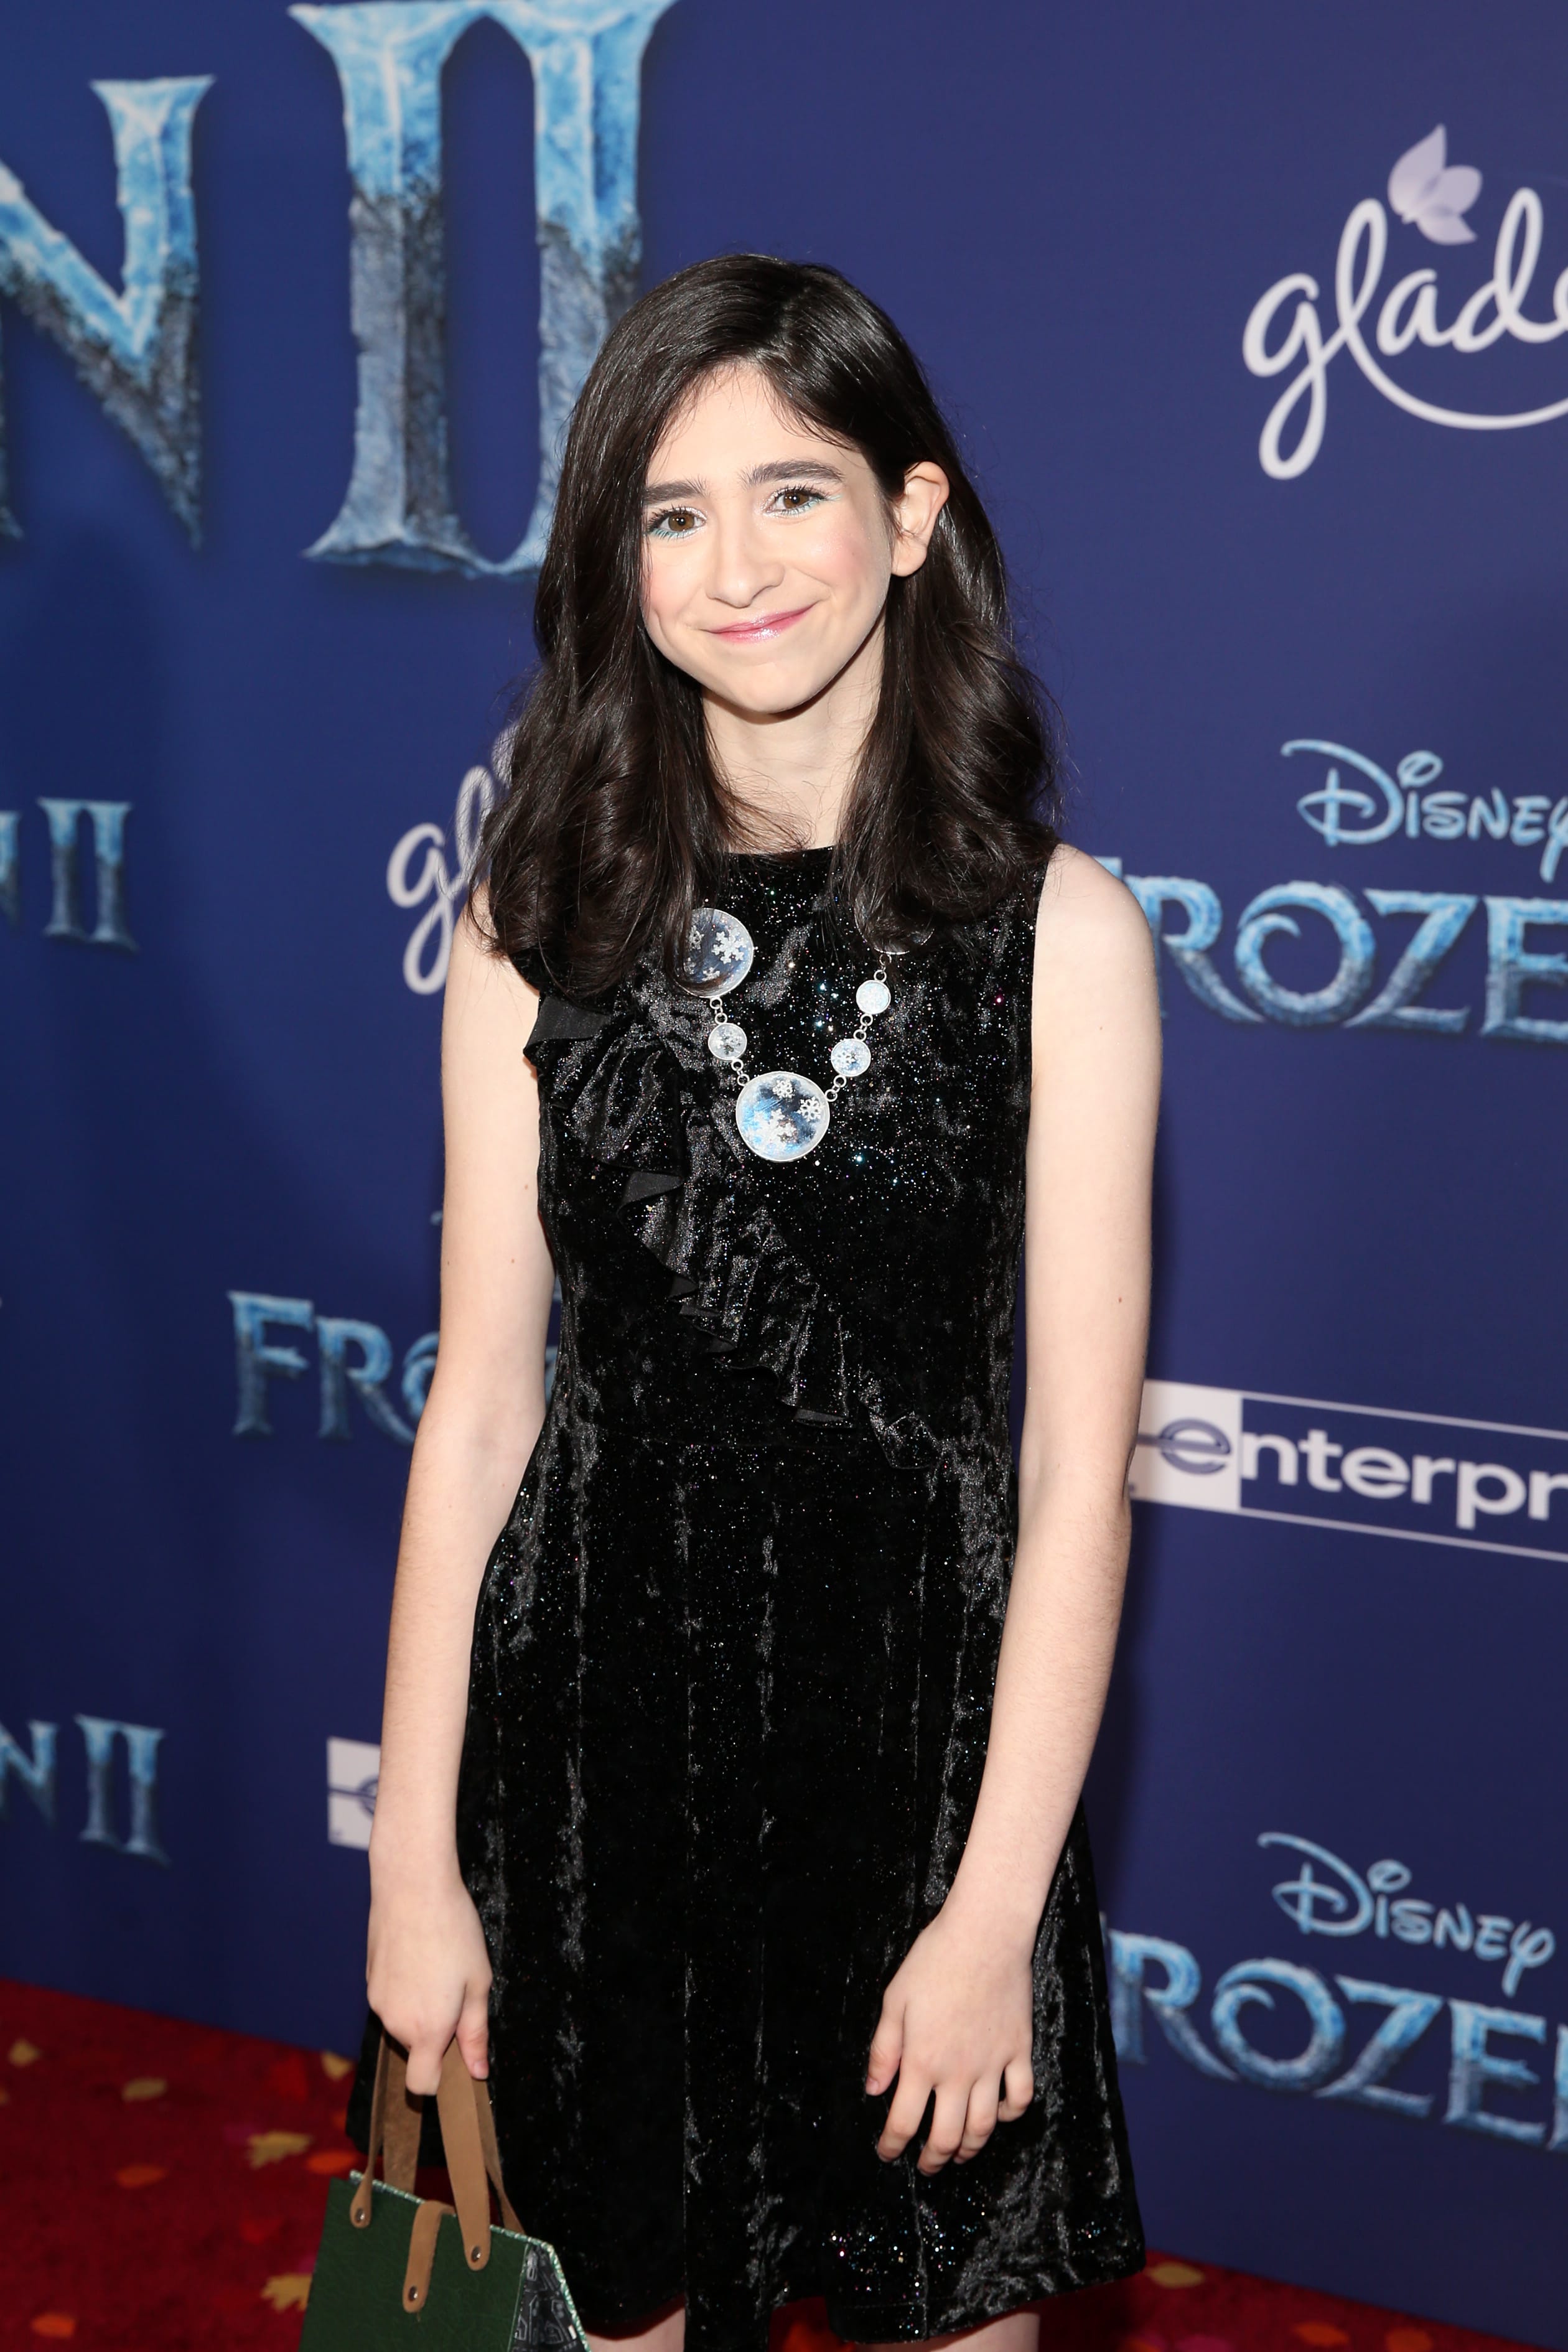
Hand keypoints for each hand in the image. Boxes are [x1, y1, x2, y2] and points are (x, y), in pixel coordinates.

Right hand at [366, 1862, 491, 2095]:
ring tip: (439, 1967)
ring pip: (403, 2022)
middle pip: (416, 2049)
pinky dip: (405, 1989)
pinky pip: (391, 2000)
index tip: (457, 2056)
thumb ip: (476, 2032)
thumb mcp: (478, 1982)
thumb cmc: (452, 1931)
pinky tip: (420, 1956)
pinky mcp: (369, 1980)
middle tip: (458, 1991)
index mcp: (427, 2030)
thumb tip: (477, 2071)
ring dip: (421, 2009)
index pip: (422, 2084)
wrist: (411, 1886)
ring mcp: (377, 2001)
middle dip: (436, 2033)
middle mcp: (396, 2023)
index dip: (440, 2080)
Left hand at [865, 1901, 1034, 2173]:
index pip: (904, 2121)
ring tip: (958, 2154)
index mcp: (922, 2061)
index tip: (886, 2153)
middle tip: (925, 2166)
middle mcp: (958, 2073)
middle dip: (933, 2159)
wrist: (985, 1935)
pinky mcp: (1019, 2051)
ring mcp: (993, 2065)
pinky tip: (997, 2114)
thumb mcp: (895, 2000)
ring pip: (984, 2127)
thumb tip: (874, 2090)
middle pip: (947, 2136)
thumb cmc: (934, 1961)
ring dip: (969, 2149)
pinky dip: (1009, 2115)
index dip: (892, 2145)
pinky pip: (1019, 2097)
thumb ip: (883, 2050)